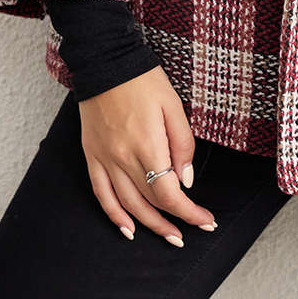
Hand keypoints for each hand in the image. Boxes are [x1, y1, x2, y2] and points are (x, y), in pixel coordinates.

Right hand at [78, 65, 218, 245]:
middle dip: (175, 220)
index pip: (169, 194)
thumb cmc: (144, 81)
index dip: (189, 212)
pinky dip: (114, 215)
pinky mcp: (91, 155)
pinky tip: (127, 230)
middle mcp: (123, 157)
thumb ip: (183, 145)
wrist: (105, 62)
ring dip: (149, 225)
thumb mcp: (174, 106)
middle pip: (150, 202)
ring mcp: (105, 158)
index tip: (206, 220)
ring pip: (127, 204)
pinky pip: (101, 194)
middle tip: (193, 231)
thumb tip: (185, 181)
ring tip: (169, 237)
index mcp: (147, 145)